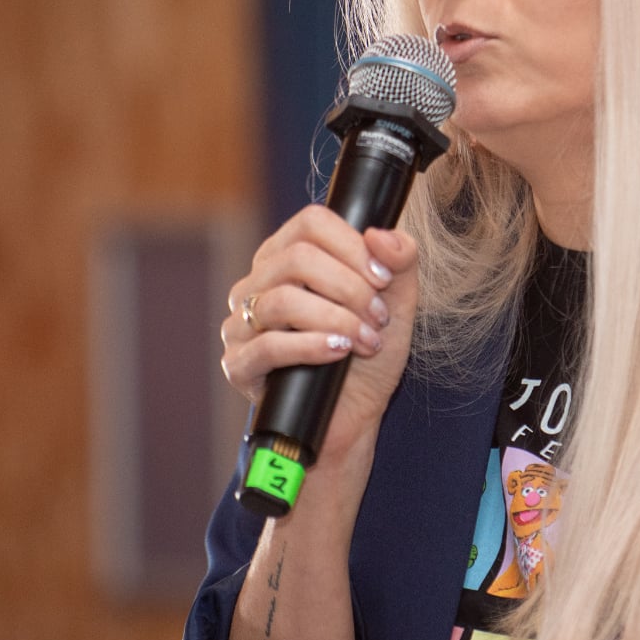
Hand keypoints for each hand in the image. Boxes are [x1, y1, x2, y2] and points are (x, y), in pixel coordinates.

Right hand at [220, 205, 420, 469]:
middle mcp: (258, 283)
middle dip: (350, 288)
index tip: (383, 279)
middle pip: (297, 258)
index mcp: (288, 256)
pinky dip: (311, 347)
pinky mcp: (238, 364)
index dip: (352, 245)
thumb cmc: (367, 354)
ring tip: (366, 341)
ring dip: (336, 320)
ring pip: (282, 300)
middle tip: (379, 318)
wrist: (353, 416)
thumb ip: (400, 262)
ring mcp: (241, 323)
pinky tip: (339, 353)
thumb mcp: (397, 304)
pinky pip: (268, 346)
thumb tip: (382, 234)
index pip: (311, 223)